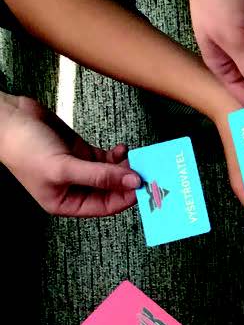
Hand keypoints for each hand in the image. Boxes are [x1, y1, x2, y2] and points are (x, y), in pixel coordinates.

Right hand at [0, 92, 140, 216]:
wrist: (8, 117)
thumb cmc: (23, 148)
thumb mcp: (63, 167)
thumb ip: (100, 176)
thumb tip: (132, 182)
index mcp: (66, 202)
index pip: (105, 206)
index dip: (126, 198)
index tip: (145, 188)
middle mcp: (74, 189)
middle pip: (111, 191)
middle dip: (129, 182)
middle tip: (149, 172)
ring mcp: (79, 169)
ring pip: (111, 174)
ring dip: (125, 167)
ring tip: (138, 159)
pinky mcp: (80, 152)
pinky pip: (106, 158)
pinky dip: (117, 155)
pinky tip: (124, 149)